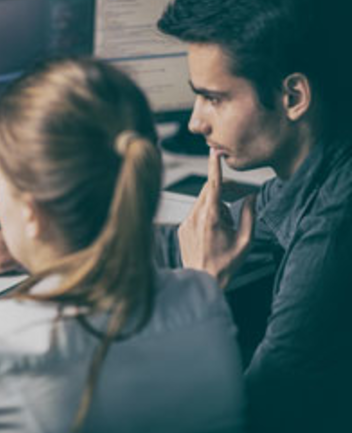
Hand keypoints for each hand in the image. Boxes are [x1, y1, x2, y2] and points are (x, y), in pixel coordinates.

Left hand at [178, 149, 255, 286]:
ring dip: (216, 204)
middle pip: (208, 190)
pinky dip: (207, 214)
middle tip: (239, 198)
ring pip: (202, 201)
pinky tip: (214, 231)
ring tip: (227, 224)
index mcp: (210, 217)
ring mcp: (186, 222)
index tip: (215, 152)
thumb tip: (251, 197)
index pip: (212, 184)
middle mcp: (195, 216)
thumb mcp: (246, 240)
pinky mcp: (182, 228)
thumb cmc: (226, 264)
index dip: (214, 166)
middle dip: (224, 189)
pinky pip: (195, 213)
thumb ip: (250, 215)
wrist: (203, 280)